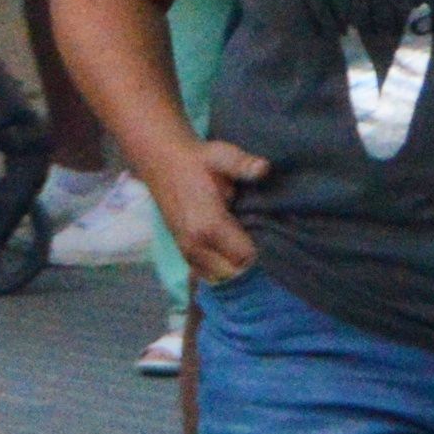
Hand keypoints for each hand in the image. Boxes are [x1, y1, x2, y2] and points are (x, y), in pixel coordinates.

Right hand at [153, 139, 271, 284]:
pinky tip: (230, 254)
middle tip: (262, 243)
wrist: (162, 162)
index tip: (272, 237)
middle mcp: (195, 245)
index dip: (262, 250)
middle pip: (234, 273)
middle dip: (250, 263)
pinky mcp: (183, 252)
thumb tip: (264, 168)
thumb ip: (242, 165)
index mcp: (208, 226)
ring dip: (235, 269)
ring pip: (220, 278)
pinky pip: (207, 276)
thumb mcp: (221, 155)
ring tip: (247, 248)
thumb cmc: (196, 160)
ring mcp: (187, 251)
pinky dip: (221, 270)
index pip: (245, 257)